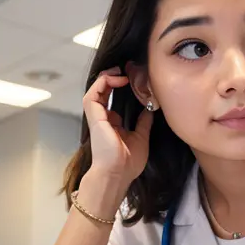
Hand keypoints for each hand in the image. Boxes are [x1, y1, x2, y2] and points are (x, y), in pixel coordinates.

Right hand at [84, 67, 152, 184]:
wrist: (117, 174)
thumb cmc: (128, 163)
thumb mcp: (141, 137)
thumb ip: (143, 122)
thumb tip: (150, 109)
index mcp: (113, 124)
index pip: (113, 99)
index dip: (121, 87)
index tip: (134, 79)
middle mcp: (103, 119)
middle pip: (104, 92)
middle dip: (113, 78)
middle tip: (126, 70)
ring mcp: (97, 117)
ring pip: (96, 90)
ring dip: (107, 77)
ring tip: (121, 71)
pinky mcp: (94, 116)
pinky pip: (93, 94)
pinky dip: (103, 83)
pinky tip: (117, 79)